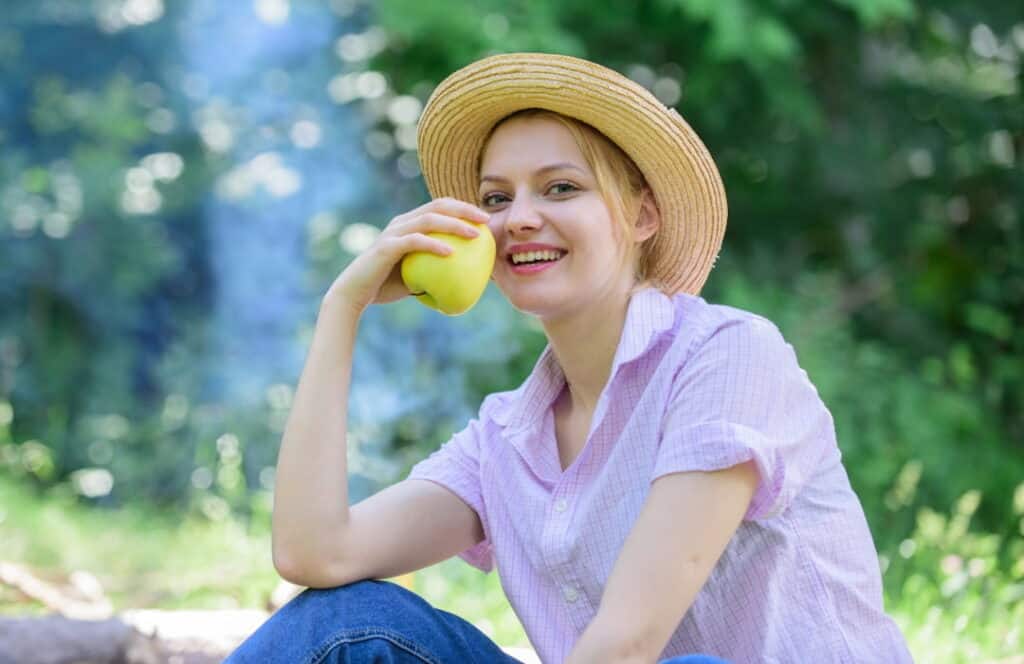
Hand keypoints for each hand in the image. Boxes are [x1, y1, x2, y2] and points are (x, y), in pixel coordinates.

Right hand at [324, 197, 489, 315]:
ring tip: (474, 235)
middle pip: (437, 206)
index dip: (463, 207)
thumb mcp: (418, 276)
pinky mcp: (386, 247)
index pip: (439, 206)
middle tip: (485, 220)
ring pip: (428, 219)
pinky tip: (451, 253)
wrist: (356, 293)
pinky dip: (434, 245)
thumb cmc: (387, 286)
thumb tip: (467, 279)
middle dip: (464, 209)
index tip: (484, 218)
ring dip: (454, 225)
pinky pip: (414, 242)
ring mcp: (393, 233)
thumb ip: (436, 270)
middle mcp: (401, 223)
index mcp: (409, 224)